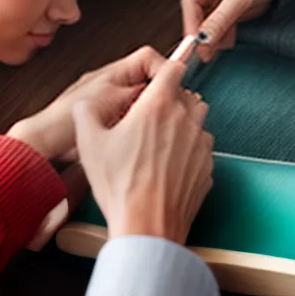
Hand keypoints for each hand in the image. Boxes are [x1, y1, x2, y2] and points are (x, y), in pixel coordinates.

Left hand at [7, 47, 166, 159]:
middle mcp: (111, 85)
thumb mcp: (111, 100)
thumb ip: (139, 89)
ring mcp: (107, 105)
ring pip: (140, 105)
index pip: (148, 58)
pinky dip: (134, 130)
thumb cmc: (65, 122)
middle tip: (162, 111)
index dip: (164, 69)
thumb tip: (166, 81)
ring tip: (143, 128)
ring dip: (144, 116)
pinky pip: (129, 123)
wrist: (42, 146)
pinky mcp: (105, 126)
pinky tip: (130, 140)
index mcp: (113, 74)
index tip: (175, 85)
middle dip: (157, 97)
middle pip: (147, 82)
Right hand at [74, 58, 213, 243]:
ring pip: (199, 120)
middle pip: (188, 94)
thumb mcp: (90, 144)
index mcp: (158, 106)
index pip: (173, 69)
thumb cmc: (121, 186)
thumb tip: (87, 103)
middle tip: (151, 117)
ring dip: (184, 123)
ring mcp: (200, 144)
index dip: (163, 71)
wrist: (147, 226)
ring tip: (160, 141)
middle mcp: (185, 120)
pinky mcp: (207, 167)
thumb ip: (87, 113)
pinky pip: (202, 148)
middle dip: (172, 99)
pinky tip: (170, 165)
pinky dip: (190, 150)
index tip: (155, 78)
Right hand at [181, 0, 278, 60]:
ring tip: (221, 47)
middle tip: (207, 52)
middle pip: (198, 16)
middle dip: (203, 34)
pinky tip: (228, 42)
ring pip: (209, 24)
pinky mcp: (230, 11)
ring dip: (214, 37)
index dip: (191, 24)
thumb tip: (204, 38)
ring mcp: (219, 1)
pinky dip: (224, 36)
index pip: (190, 4)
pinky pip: (221, 26)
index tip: (196, 42)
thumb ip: (221, 18)